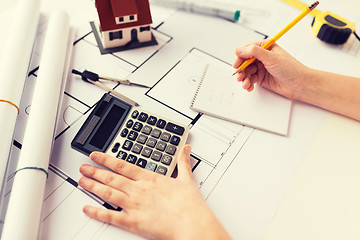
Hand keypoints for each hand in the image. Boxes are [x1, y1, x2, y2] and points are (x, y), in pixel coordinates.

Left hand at [78, 145, 230, 239]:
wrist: (191, 223)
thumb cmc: (189, 205)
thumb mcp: (187, 179)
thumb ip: (183, 162)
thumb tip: (185, 149)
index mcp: (149, 179)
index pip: (123, 165)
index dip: (107, 159)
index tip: (96, 155)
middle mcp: (138, 190)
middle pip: (111, 178)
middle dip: (95, 171)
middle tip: (83, 167)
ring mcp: (133, 205)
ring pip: (108, 193)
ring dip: (93, 186)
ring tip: (82, 181)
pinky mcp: (132, 222)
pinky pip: (111, 217)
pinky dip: (97, 213)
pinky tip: (87, 209)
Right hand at [233, 40, 309, 98]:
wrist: (299, 84)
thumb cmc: (290, 69)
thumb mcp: (271, 57)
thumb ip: (253, 52)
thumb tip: (239, 49)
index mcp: (265, 47)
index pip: (247, 49)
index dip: (240, 57)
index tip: (237, 64)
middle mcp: (262, 57)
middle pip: (245, 62)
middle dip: (241, 70)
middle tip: (240, 76)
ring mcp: (261, 67)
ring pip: (246, 72)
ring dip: (244, 78)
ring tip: (246, 84)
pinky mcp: (261, 78)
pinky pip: (250, 79)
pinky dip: (248, 84)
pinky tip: (249, 87)